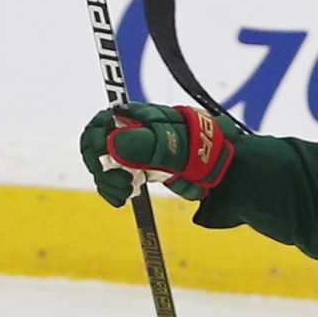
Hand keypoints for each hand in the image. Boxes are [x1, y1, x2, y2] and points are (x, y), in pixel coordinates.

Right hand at [79, 103, 237, 205]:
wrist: (221, 166)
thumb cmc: (199, 148)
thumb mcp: (172, 146)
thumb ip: (143, 144)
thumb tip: (112, 145)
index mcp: (135, 117)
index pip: (99, 125)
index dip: (96, 146)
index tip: (107, 167)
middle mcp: (130, 131)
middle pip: (97, 146)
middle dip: (102, 168)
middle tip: (121, 185)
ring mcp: (133, 149)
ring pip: (104, 164)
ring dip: (107, 182)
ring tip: (125, 195)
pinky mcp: (138, 167)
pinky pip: (115, 177)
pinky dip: (113, 189)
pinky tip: (122, 199)